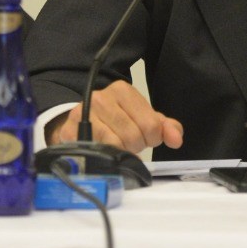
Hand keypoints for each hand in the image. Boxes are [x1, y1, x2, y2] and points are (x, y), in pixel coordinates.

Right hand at [46, 80, 183, 153]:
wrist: (79, 123)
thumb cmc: (116, 121)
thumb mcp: (142, 118)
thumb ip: (165, 127)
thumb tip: (176, 139)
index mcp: (123, 90)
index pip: (150, 124)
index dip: (152, 138)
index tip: (145, 138)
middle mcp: (101, 98)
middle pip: (133, 136)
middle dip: (135, 147)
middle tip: (128, 144)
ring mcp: (84, 114)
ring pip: (116, 145)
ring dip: (120, 153)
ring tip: (116, 147)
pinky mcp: (70, 131)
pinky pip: (97, 151)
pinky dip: (105, 157)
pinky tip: (104, 151)